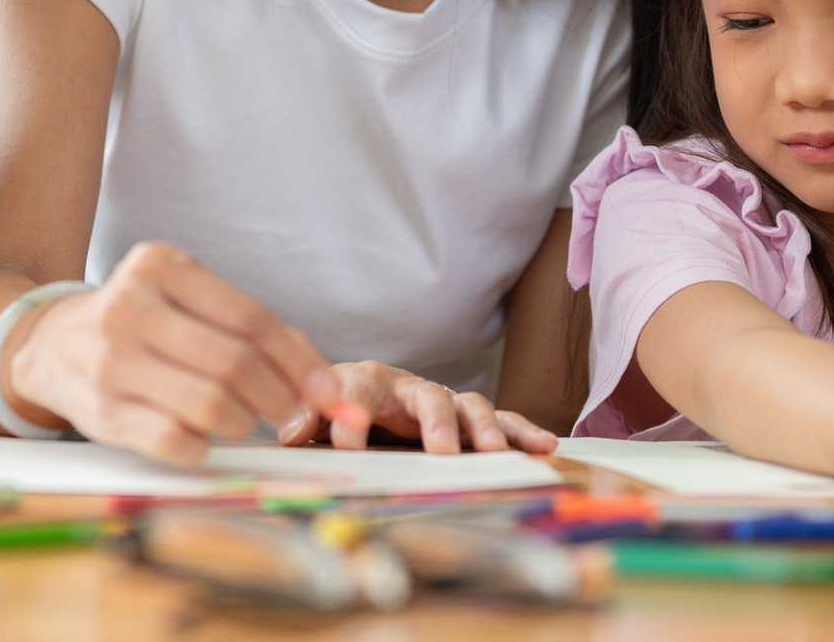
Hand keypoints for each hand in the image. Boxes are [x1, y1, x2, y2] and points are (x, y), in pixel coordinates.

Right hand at [1, 242, 341, 464]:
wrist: (52, 345)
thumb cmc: (140, 323)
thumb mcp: (186, 300)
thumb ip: (250, 328)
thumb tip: (320, 380)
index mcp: (160, 266)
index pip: (250, 318)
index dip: (299, 362)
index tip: (327, 393)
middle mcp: (130, 307)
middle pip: (234, 363)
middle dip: (280, 399)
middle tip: (296, 419)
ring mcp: (111, 361)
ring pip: (210, 405)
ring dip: (244, 422)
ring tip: (245, 421)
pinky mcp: (101, 412)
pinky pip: (175, 441)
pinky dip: (204, 447)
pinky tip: (204, 438)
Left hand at [278, 361, 557, 454]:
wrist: (364, 398)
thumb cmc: (340, 408)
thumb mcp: (315, 414)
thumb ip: (304, 420)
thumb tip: (288, 434)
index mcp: (366, 380)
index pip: (358, 388)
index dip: (350, 415)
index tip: (345, 445)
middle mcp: (410, 386)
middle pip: (427, 394)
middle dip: (436, 422)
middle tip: (441, 451)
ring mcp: (445, 402)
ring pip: (470, 405)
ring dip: (483, 428)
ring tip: (495, 452)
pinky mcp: (470, 421)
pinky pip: (502, 421)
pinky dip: (523, 430)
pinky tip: (545, 445)